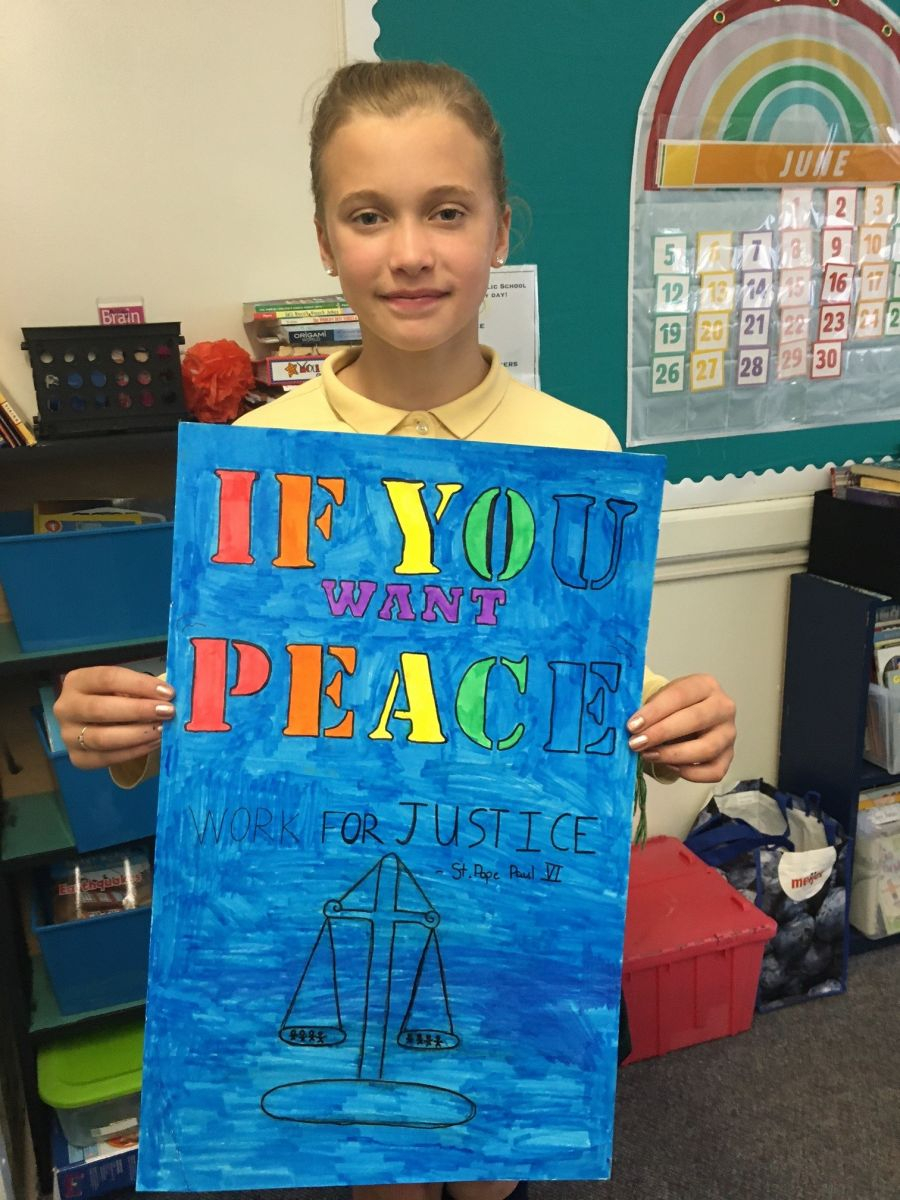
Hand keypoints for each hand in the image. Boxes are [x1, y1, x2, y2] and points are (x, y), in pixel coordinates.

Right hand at [54, 666, 175, 769]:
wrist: (96, 723)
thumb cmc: (116, 697)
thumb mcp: (124, 686)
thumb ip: (140, 688)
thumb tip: (169, 696)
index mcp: (76, 681)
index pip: (107, 678)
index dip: (139, 684)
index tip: (168, 692)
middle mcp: (65, 707)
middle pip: (100, 709)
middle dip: (139, 710)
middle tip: (168, 712)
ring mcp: (68, 735)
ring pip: (102, 738)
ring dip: (137, 734)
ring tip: (162, 730)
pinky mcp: (77, 758)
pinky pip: (106, 758)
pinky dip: (133, 751)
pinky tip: (154, 743)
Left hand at [626, 673, 735, 782]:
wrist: (689, 717)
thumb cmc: (673, 707)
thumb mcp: (662, 698)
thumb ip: (650, 709)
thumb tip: (632, 728)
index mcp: (705, 685)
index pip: (680, 695)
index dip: (654, 711)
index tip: (632, 725)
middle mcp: (723, 707)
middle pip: (695, 720)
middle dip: (661, 733)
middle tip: (636, 743)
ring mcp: (729, 733)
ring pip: (707, 748)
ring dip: (673, 755)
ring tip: (649, 755)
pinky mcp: (729, 756)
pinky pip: (714, 771)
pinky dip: (691, 773)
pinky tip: (670, 767)